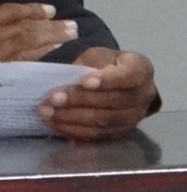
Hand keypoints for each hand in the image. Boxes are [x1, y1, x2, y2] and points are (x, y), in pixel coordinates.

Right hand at [0, 2, 77, 117]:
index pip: (6, 13)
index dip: (29, 10)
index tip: (48, 10)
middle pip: (23, 28)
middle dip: (49, 25)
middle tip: (70, 24)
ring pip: (27, 45)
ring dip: (50, 39)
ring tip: (67, 36)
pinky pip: (22, 65)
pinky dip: (38, 58)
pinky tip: (50, 57)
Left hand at [38, 46, 157, 141]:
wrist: (107, 80)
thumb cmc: (99, 64)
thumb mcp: (93, 56)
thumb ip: (83, 65)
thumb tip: (60, 77)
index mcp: (141, 69)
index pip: (130, 75)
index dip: (108, 80)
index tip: (85, 82)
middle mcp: (144, 95)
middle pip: (114, 101)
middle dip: (80, 100)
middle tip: (53, 99)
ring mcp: (135, 117)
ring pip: (105, 121)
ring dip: (73, 118)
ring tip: (47, 112)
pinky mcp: (121, 133)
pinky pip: (98, 136)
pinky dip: (74, 131)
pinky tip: (55, 125)